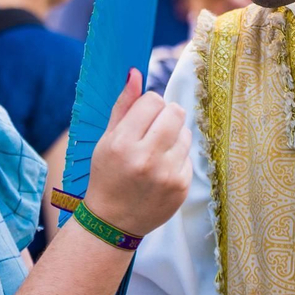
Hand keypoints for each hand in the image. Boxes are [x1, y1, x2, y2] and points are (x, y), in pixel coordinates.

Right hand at [86, 69, 191, 236]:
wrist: (113, 222)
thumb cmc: (107, 175)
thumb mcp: (107, 140)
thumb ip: (123, 105)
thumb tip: (135, 73)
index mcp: (123, 143)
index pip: (153, 100)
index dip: (148, 106)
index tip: (141, 118)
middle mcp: (146, 158)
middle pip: (175, 111)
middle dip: (166, 115)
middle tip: (153, 130)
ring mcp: (167, 174)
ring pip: (185, 132)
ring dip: (173, 137)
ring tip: (156, 153)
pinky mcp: (181, 186)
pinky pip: (188, 155)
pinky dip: (177, 158)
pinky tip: (161, 171)